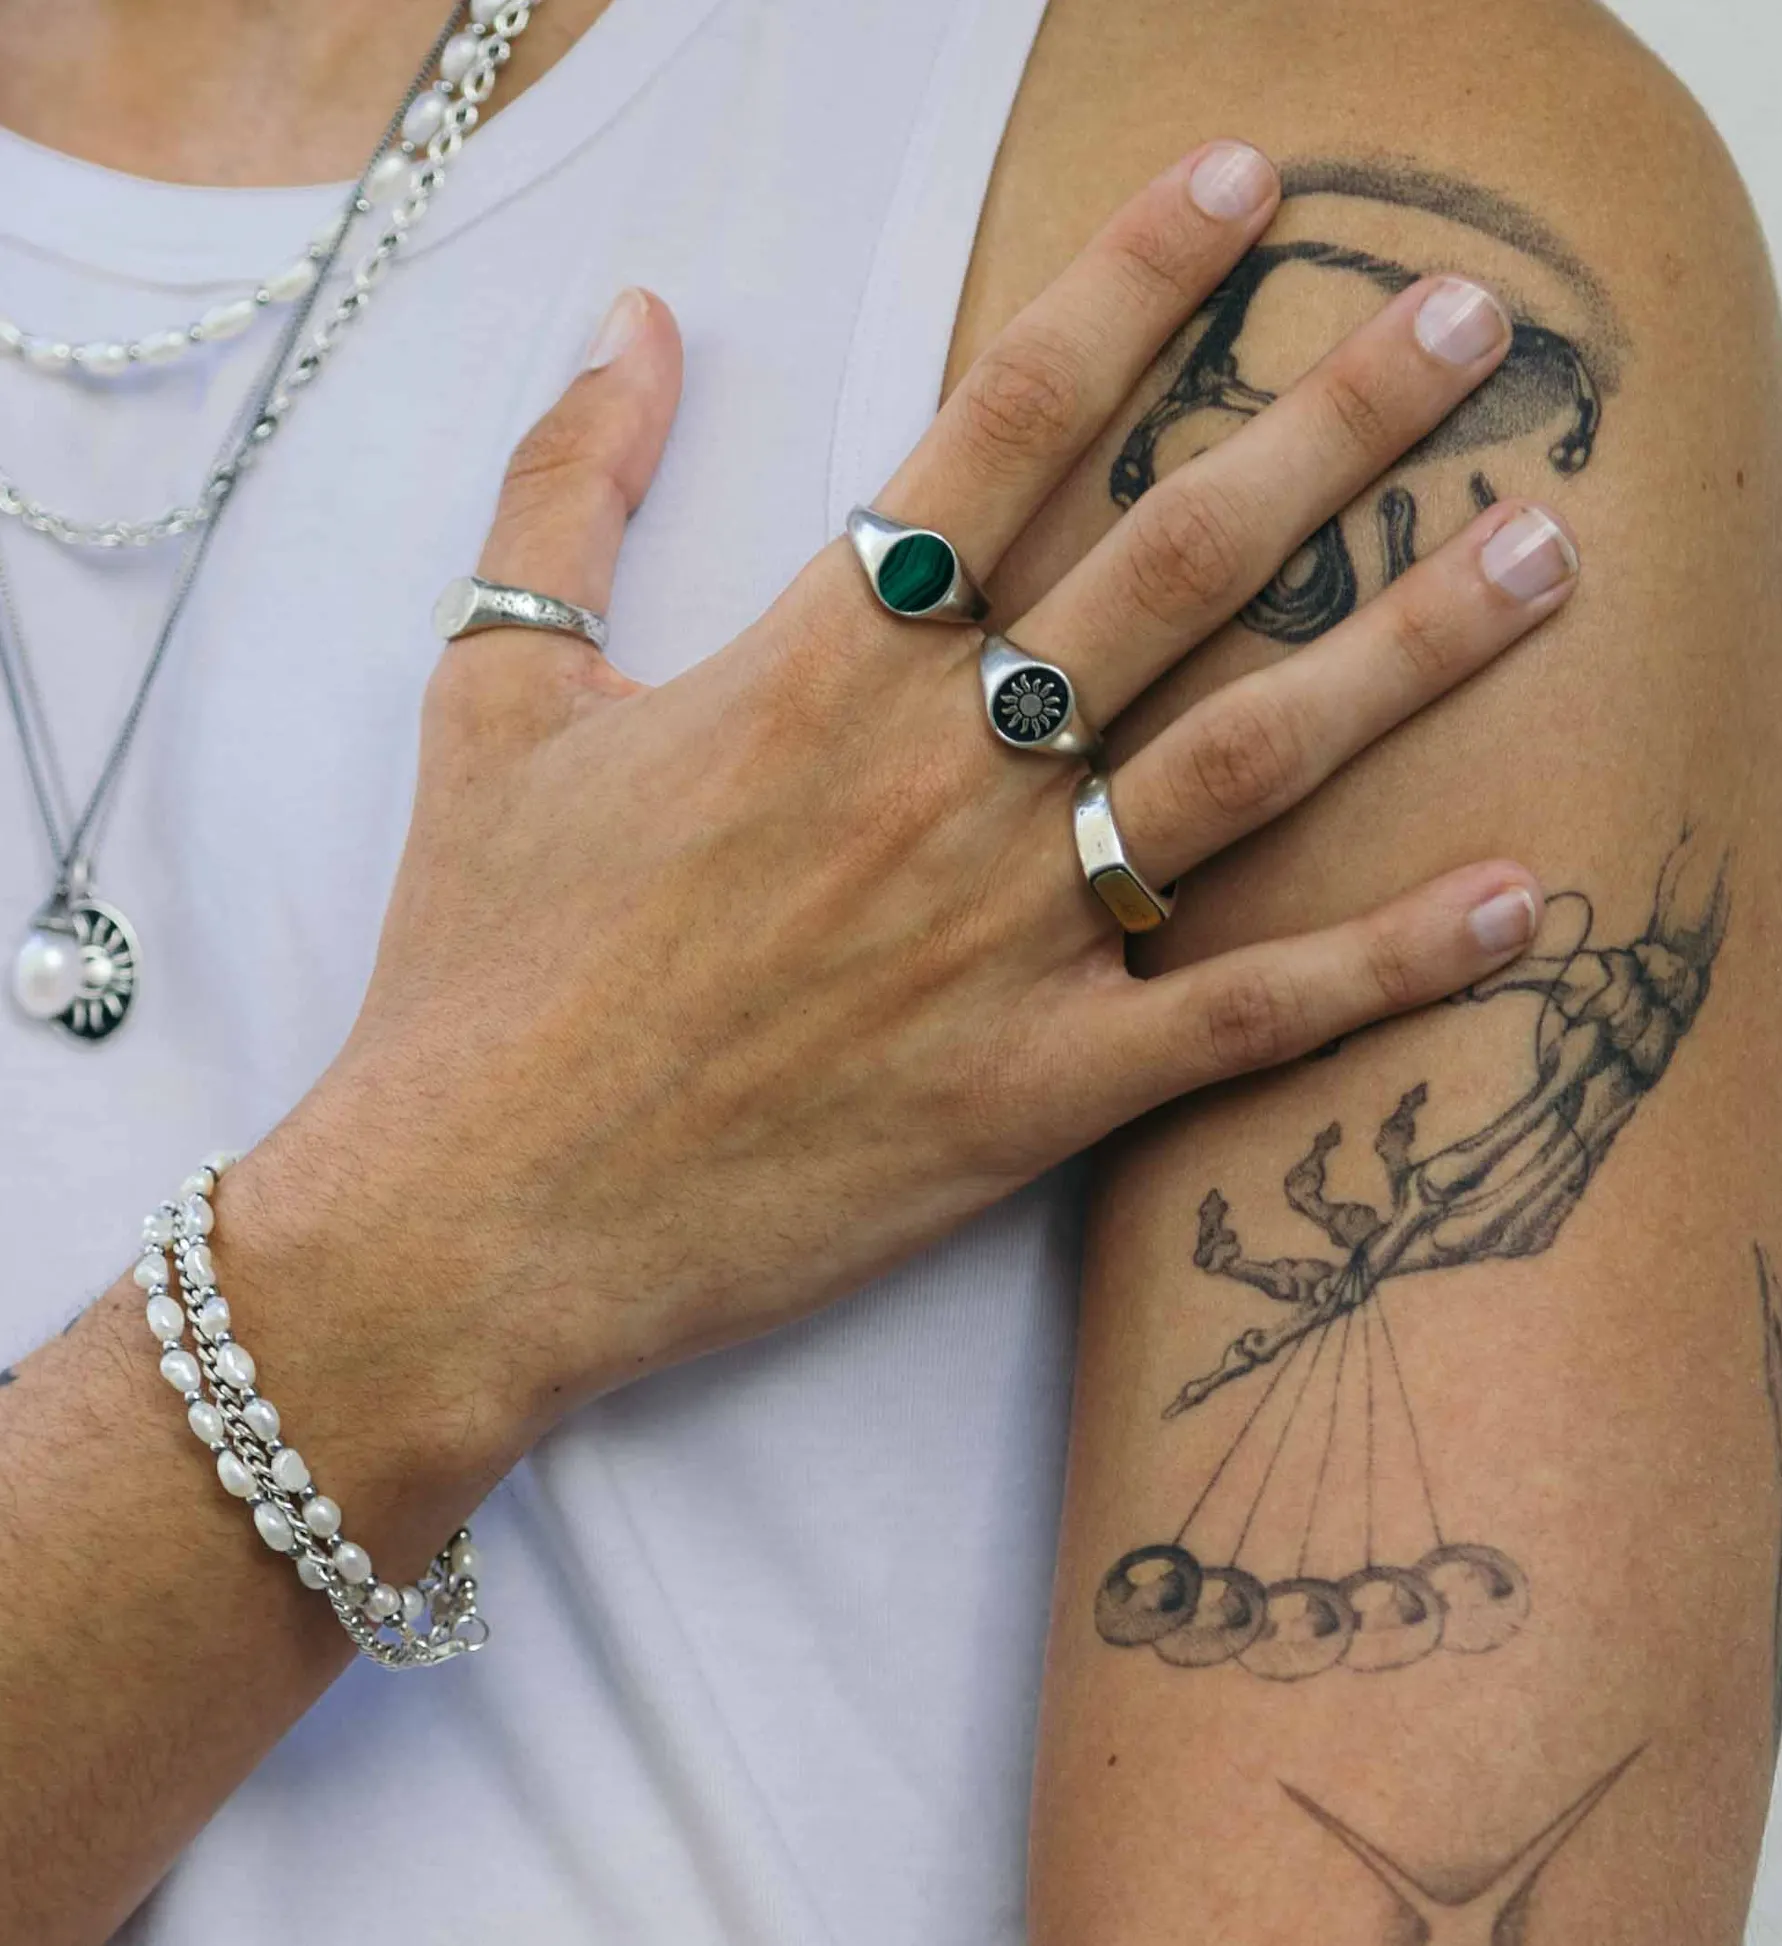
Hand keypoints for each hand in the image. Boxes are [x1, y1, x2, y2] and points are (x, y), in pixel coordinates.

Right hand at [239, 142, 1576, 1445]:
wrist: (474, 1217)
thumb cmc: (477, 964)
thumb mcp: (495, 698)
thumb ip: (566, 491)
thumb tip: (628, 319)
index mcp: (811, 668)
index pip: (1005, 423)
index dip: (1136, 283)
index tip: (1251, 190)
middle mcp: (932, 779)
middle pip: (1174, 560)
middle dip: (1336, 425)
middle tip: (1469, 327)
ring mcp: (997, 939)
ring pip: (1247, 761)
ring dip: (1412, 650)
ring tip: (1549, 554)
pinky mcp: (1032, 1091)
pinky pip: (1242, 1014)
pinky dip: (1387, 963)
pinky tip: (1517, 898)